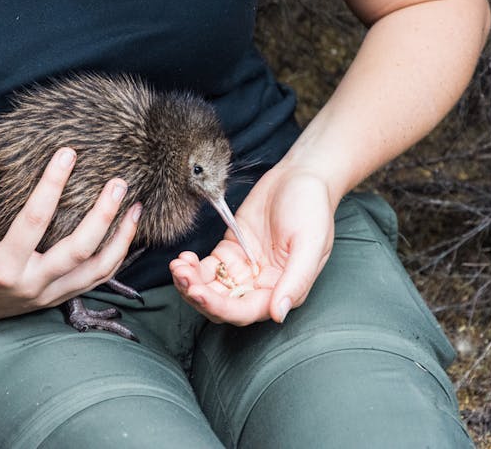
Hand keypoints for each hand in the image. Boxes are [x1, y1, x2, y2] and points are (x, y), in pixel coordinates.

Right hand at [0, 148, 140, 326]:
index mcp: (1, 268)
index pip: (34, 221)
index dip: (52, 184)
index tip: (68, 153)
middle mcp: (31, 285)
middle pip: (79, 249)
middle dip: (103, 214)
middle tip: (119, 181)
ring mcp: (48, 295)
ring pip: (97, 270)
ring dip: (121, 238)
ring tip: (135, 206)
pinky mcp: (59, 298)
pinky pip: (98, 280)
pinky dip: (117, 256)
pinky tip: (128, 231)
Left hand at [170, 161, 336, 324]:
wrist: (301, 177)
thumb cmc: (312, 209)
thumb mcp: (310, 244)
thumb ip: (296, 281)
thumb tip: (279, 314)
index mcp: (282, 290)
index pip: (246, 310)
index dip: (220, 306)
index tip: (199, 293)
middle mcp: (260, 285)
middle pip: (223, 305)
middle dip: (199, 296)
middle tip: (182, 277)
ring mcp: (243, 269)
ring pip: (211, 289)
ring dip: (191, 283)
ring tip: (178, 266)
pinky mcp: (230, 251)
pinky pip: (206, 269)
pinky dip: (192, 268)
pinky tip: (183, 258)